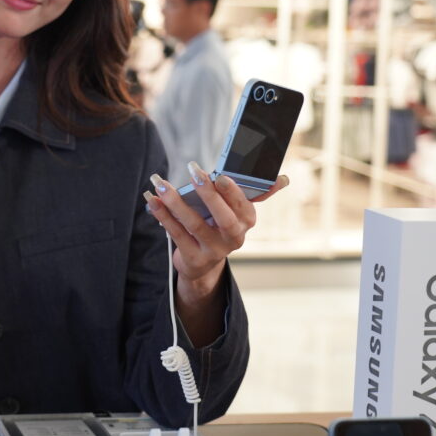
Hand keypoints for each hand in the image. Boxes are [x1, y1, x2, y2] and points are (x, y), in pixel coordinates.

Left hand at [144, 163, 287, 300]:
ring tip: (161, 184)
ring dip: (176, 202)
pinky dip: (163, 215)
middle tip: (194, 173)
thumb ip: (253, 192)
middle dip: (209, 195)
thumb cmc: (217, 224)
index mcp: (247, 221)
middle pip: (224, 218)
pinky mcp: (194, 259)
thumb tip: (283, 179)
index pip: (244, 205)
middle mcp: (234, 238)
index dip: (233, 192)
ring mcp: (214, 251)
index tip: (220, 176)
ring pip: (195, 224)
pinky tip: (152, 200)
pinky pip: (177, 234)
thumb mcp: (234, 210)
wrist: (202, 263)